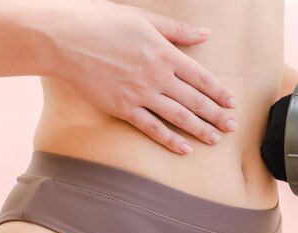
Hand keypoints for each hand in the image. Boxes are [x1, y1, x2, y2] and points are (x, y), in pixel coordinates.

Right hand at [47, 0, 237, 154]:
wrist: (65, 39)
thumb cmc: (101, 22)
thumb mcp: (144, 18)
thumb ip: (177, 30)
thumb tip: (205, 33)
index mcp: (165, 53)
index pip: (201, 77)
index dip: (219, 92)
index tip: (232, 103)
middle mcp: (157, 76)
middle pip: (195, 100)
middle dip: (216, 115)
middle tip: (232, 127)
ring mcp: (141, 94)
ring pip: (179, 116)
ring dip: (200, 129)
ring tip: (216, 139)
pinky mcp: (123, 108)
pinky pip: (152, 128)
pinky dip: (170, 140)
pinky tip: (185, 149)